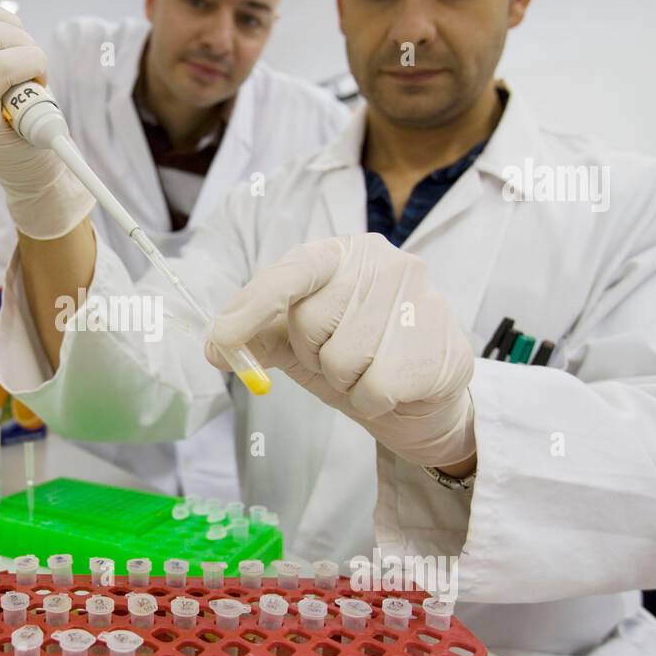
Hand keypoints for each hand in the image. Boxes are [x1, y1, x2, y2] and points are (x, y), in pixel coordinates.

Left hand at [208, 234, 476, 470]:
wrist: (418, 395)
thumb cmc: (353, 356)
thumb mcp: (299, 342)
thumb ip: (256, 336)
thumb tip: (213, 348)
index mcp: (343, 253)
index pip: (290, 273)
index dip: (251, 307)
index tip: (220, 342)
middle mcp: (386, 263)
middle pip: (309, 323)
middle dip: (313, 354)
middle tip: (338, 358)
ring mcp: (420, 300)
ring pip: (342, 361)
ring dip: (345, 382)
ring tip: (368, 372)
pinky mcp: (441, 345)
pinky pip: (375, 389)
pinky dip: (372, 402)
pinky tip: (391, 390)